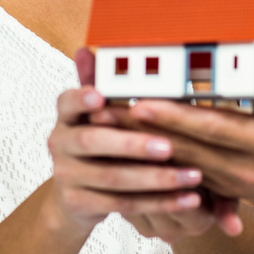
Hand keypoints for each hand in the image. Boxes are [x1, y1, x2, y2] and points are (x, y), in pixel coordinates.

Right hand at [66, 48, 241, 239]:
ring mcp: (66, 175)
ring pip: (114, 177)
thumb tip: (87, 50)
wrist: (75, 197)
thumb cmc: (98, 147)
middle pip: (93, 142)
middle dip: (133, 144)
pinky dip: (159, 201)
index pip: (67, 101)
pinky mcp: (80, 203)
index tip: (100, 97)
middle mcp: (60, 143)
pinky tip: (187, 198)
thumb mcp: (97, 116)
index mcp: (67, 116)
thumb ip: (99, 84)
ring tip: (193, 175)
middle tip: (169, 146)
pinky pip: (124, 203)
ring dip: (157, 178)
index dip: (81, 98)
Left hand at [86, 66, 253, 228]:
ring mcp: (239, 183)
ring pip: (183, 164)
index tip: (139, 101)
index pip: (211, 127)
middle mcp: (248, 170)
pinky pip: (193, 177)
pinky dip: (163, 162)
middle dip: (143, 130)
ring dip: (145, 147)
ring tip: (110, 127)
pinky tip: (136, 150)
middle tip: (105, 112)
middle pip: (185, 148)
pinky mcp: (235, 188)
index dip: (173, 115)